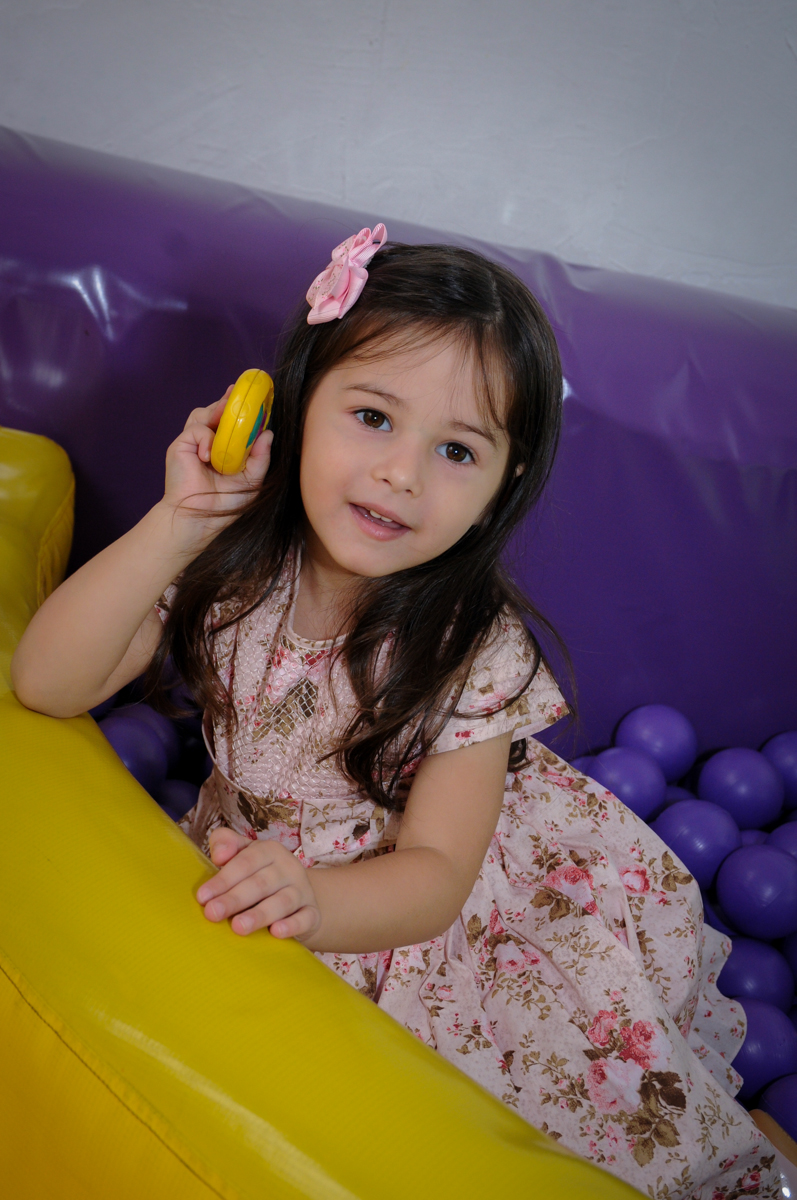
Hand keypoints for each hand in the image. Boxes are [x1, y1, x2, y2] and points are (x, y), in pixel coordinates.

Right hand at [162, 389, 272, 533]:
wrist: (198, 518)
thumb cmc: (224, 503)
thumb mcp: (251, 480)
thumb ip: (260, 458)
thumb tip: (268, 433)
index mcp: (224, 448)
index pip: (232, 423)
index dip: (240, 409)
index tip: (253, 398)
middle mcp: (208, 442)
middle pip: (216, 412)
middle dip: (227, 402)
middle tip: (238, 393)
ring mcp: (194, 443)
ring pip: (203, 414)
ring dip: (218, 413)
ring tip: (228, 415)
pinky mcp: (181, 445)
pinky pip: (197, 429)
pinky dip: (206, 440)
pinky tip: (208, 457)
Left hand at [196, 829, 321, 939]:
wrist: (299, 899)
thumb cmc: (260, 876)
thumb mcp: (245, 854)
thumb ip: (227, 844)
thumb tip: (219, 854)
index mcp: (270, 851)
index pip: (245, 863)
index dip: (223, 879)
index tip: (202, 896)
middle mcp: (288, 868)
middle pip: (260, 883)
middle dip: (235, 899)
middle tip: (212, 913)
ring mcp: (302, 891)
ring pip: (283, 901)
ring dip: (260, 914)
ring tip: (238, 927)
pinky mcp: (312, 913)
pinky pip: (305, 918)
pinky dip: (292, 925)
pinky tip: (276, 932)